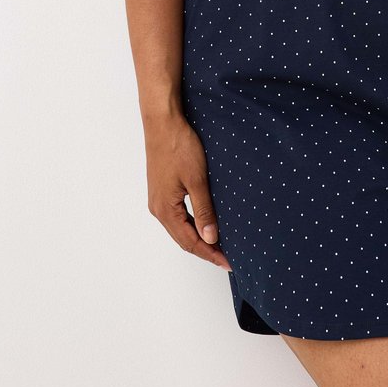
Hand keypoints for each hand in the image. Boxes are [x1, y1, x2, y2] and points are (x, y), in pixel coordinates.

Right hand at [144, 113, 232, 271]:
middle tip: (227, 258)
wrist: (163, 123)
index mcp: (165, 210)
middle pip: (183, 238)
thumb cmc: (179, 147)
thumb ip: (203, 210)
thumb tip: (211, 237)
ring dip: (198, 238)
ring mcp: (158, 199)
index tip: (228, 263)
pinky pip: (177, 215)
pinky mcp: (162, 190)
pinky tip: (204, 223)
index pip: (190, 242)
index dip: (210, 254)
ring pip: (180, 228)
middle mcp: (158, 208)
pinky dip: (191, 224)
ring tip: (219, 244)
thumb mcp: (196, 180)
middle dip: (205, 249)